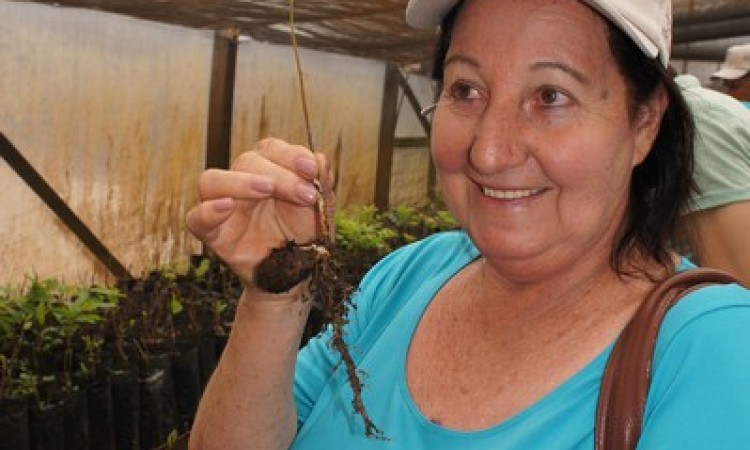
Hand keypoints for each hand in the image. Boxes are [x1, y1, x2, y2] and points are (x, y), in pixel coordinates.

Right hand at [186, 138, 333, 288]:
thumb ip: (322, 183)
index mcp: (269, 171)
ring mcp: (225, 208)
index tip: (311, 169)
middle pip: (246, 161)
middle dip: (280, 174)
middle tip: (306, 195)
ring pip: (211, 180)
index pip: (270, 149)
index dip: (291, 155)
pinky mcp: (213, 235)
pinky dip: (207, 211)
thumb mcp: (321, 209)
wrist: (298, 275)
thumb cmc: (306, 236)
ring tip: (266, 190)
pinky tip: (226, 207)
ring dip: (240, 181)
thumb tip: (320, 158)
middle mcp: (242, 183)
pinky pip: (196, 219)